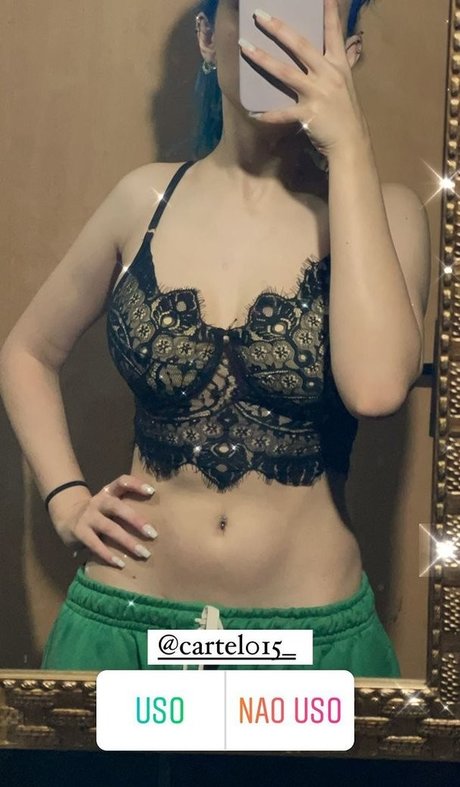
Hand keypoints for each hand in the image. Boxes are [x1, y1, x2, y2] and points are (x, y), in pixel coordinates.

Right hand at [54, 474, 158, 567]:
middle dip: (136, 520)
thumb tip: (162, 517)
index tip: (152, 491)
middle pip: (117, 507)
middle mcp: (98, 502)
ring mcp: (88, 516)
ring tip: (144, 553)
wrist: (67, 518)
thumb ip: (128, 507)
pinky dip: (108, 555)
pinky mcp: (79, 532)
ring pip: (109, 528)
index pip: (121, 482)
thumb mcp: (111, 504)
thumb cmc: (100, 512)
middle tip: (153, 533)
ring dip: (127, 542)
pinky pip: (95, 544)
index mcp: (108, 492)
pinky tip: (120, 564)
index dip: (136, 484)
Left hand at [239, 0, 368, 155]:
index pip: (333, 32)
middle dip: (279, 29)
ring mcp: (318, 93)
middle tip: (259, 15)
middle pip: (300, 46)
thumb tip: (335, 48)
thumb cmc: (345, 113)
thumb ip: (336, 64)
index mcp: (338, 65)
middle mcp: (328, 75)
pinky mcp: (309, 114)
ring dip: (263, 59)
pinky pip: (283, 113)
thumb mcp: (344, 84)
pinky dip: (268, 114)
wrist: (351, 142)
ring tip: (244, 47)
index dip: (329, 12)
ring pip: (286, 72)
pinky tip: (253, 112)